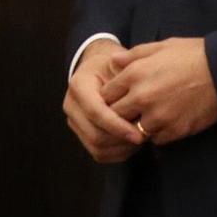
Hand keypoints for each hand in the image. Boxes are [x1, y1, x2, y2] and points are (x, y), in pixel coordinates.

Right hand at [64, 37, 147, 163]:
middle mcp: (71, 105)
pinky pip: (99, 153)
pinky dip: (118, 153)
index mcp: (79, 85)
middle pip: (95, 134)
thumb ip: (127, 76)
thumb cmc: (114, 67)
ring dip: (122, 148)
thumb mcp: (120, 63)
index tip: (139, 135)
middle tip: (145, 137)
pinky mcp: (81, 133)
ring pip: (97, 146)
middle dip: (122, 140)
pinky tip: (133, 144)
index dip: (117, 126)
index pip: (96, 111)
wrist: (100, 71)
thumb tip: (136, 92)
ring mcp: (74, 121)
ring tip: (141, 139)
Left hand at [104, 37, 216, 146]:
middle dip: (120, 114)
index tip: (119, 97)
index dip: (111, 97)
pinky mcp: (175, 130)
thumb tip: (113, 61)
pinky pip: (156, 139)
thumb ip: (133, 55)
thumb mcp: (161, 47)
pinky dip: (158, 134)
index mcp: (135, 74)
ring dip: (139, 126)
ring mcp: (158, 116)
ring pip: (134, 130)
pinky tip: (166, 122)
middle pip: (115, 115)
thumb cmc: (193, 55)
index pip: (106, 94)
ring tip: (150, 117)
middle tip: (130, 112)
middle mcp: (142, 97)